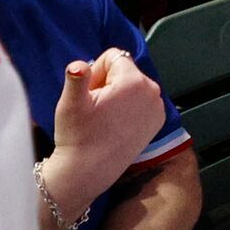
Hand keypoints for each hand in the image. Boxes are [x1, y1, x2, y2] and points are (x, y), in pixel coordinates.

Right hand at [51, 49, 166, 172]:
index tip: (90, 93)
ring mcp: (158, 107)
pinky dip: (129, 107)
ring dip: (118, 94)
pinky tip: (116, 124)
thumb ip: (77, 78)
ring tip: (105, 117)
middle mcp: (152, 90)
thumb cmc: (78, 136)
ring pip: (133, 85)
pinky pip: (141, 100)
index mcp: (134, 81)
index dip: (96, 72)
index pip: (113, 57)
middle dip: (108, 83)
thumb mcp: (71, 104)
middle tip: (95, 107)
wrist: (89, 171)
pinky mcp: (158, 120)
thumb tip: (78, 65)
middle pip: (124, 70)